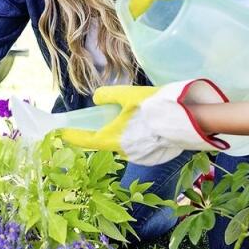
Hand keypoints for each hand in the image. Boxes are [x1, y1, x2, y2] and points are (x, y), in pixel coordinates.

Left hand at [59, 79, 231, 165]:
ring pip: (119, 142)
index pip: (84, 140)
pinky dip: (131, 133)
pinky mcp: (149, 153)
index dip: (71, 136)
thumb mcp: (128, 94)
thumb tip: (97, 99)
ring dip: (117, 131)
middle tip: (97, 117)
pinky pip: (133, 143)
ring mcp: (137, 154)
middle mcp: (122, 151)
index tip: (60, 132)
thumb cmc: (155, 107)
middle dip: (98, 130)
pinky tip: (140, 121)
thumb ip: (108, 95)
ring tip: (125, 115)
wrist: (187, 120)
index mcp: (113, 138)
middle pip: (103, 141)